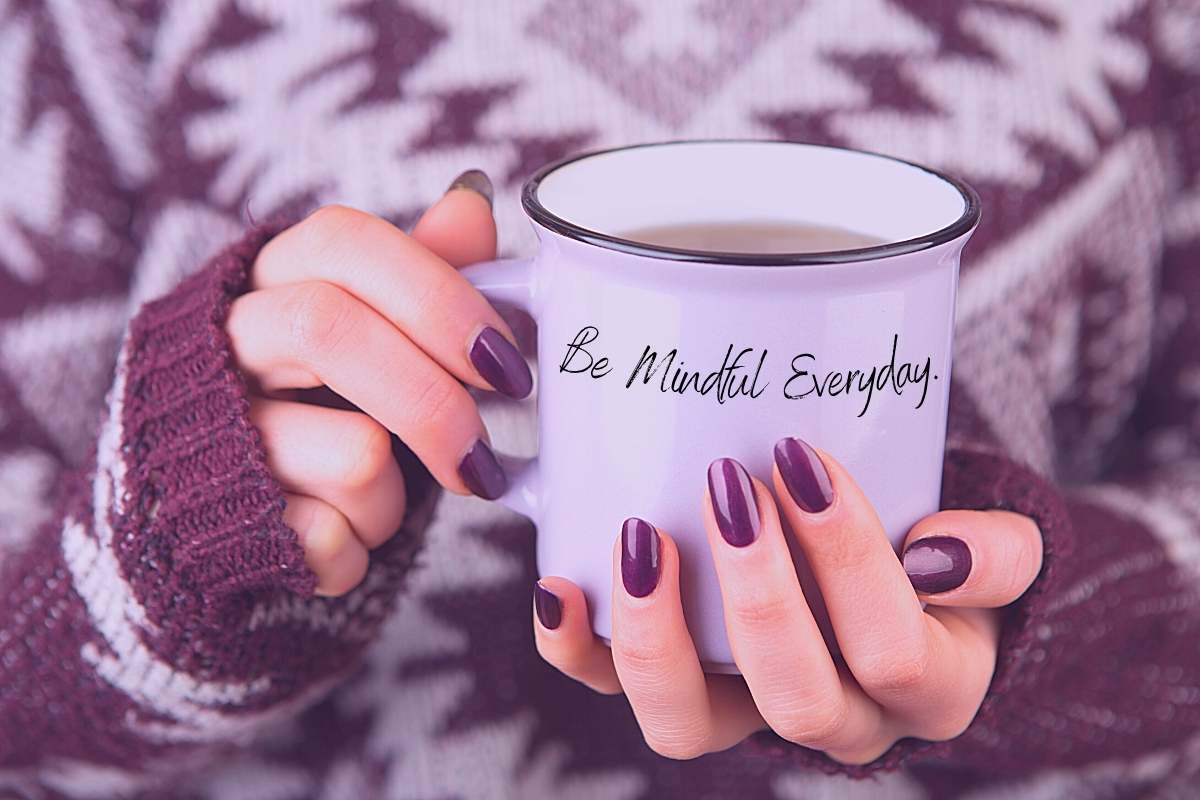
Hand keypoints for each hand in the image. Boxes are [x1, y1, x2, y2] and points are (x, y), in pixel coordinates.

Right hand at [226, 172, 530, 595]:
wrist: (216, 511)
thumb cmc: (321, 407)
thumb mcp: (373, 332)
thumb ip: (422, 273)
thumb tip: (473, 202)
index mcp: (274, 279)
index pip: (345, 241)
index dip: (437, 295)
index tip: (505, 362)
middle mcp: (228, 339)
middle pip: (327, 328)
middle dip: (435, 404)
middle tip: (486, 461)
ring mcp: (213, 427)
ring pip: (353, 454)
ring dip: (396, 497)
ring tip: (377, 495)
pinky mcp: (219, 518)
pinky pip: (331, 539)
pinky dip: (359, 549)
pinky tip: (335, 532)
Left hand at [534, 439, 1042, 762]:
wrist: (904, 587)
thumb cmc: (940, 556)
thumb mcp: (999, 550)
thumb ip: (998, 553)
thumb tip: (938, 554)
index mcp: (928, 686)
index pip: (894, 651)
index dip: (848, 562)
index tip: (804, 459)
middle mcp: (840, 719)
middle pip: (794, 696)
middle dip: (757, 590)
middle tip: (728, 483)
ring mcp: (751, 714)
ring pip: (690, 725)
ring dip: (656, 634)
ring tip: (643, 535)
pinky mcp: (686, 690)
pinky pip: (621, 694)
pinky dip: (581, 649)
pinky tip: (562, 584)